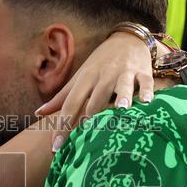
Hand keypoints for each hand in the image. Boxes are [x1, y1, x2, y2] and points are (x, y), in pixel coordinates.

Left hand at [35, 32, 173, 149]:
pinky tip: (148, 101)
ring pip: (122, 85)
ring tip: (122, 109)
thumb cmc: (99, 65)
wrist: (126, 40)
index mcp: (85, 79)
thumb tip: (38, 113)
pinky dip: (147, 90)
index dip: (62, 125)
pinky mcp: (141, 71)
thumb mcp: (79, 78)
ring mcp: (123, 73)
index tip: (56, 147)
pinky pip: (145, 82)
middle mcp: (103, 76)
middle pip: (96, 98)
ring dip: (122, 96)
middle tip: (87, 140)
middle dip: (91, 117)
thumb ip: (61, 97)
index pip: (70, 104)